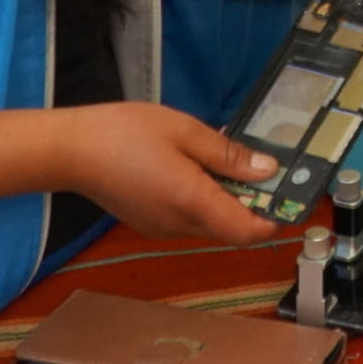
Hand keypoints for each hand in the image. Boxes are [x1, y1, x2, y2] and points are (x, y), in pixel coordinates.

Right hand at [57, 102, 282, 244]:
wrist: (70, 150)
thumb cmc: (124, 133)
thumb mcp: (185, 132)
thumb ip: (229, 155)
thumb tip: (268, 171)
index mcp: (193, 203)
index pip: (248, 231)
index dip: (275, 221)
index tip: (292, 200)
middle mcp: (180, 226)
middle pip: (232, 228)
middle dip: (252, 204)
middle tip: (264, 168)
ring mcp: (162, 229)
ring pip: (211, 223)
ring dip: (226, 199)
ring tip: (224, 159)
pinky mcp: (149, 223)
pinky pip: (189, 218)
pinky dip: (203, 200)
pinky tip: (194, 167)